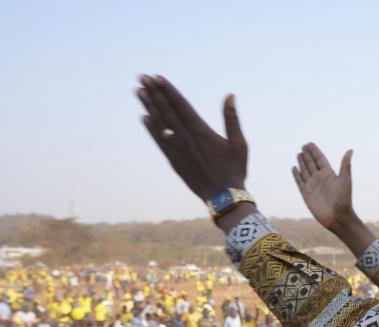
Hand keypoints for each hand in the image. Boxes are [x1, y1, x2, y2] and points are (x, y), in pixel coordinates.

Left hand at [136, 75, 246, 200]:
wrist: (224, 197)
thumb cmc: (235, 170)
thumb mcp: (239, 143)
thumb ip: (232, 119)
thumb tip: (230, 96)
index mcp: (202, 131)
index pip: (181, 105)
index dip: (168, 91)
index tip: (158, 78)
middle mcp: (187, 138)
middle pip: (167, 111)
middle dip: (154, 93)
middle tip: (142, 78)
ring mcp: (178, 150)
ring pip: (160, 124)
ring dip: (149, 107)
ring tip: (139, 91)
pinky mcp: (174, 161)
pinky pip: (160, 141)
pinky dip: (151, 129)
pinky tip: (143, 118)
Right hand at [292, 143, 354, 233]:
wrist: (337, 217)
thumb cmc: (344, 199)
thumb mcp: (345, 180)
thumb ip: (345, 165)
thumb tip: (350, 150)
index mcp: (329, 174)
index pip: (320, 159)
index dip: (315, 152)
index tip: (309, 144)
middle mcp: (320, 179)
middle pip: (312, 164)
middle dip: (307, 155)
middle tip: (303, 146)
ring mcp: (313, 186)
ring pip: (305, 171)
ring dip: (302, 163)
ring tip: (299, 154)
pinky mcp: (306, 194)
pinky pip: (300, 182)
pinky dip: (297, 175)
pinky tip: (294, 168)